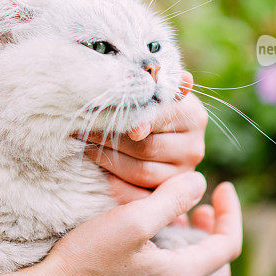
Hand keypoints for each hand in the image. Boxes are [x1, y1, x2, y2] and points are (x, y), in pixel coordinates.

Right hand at [40, 172, 241, 275]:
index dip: (231, 213)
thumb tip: (200, 182)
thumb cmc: (91, 255)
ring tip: (180, 213)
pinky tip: (154, 231)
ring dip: (198, 242)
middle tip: (206, 207)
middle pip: (220, 266)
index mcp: (182, 274)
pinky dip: (178, 252)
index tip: (223, 186)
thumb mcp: (132, 219)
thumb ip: (171, 199)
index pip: (228, 245)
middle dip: (220, 233)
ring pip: (198, 273)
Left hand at [84, 71, 207, 203]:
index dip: (128, 119)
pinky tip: (93, 170)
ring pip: (139, 172)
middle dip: (109, 139)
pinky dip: (112, 183)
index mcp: (194, 117)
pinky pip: (136, 195)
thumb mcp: (157, 91)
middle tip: (82, 130)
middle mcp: (194, 148)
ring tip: (83, 145)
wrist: (158, 133)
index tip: (102, 117)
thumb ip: (163, 84)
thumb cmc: (151, 105)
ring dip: (106, 159)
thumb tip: (185, 80)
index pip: (158, 118)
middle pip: (146, 148)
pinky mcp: (165, 195)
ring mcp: (181, 176)